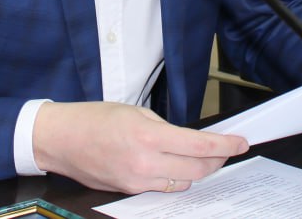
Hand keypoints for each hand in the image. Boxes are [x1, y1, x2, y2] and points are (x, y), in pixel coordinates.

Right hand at [33, 101, 248, 193]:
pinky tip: (179, 166)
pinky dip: (176, 177)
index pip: (199, 145)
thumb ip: (165, 127)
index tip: (240, 143)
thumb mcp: (135, 111)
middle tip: (227, 149)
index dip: (225, 146)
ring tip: (204, 157)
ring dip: (198, 170)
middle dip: (217, 159)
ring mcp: (136, 181)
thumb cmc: (94, 119)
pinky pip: (163, 187)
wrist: (61, 140)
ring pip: (184, 181)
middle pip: (197, 168)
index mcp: (148, 135)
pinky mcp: (129, 191)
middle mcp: (144, 162)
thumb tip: (190, 139)